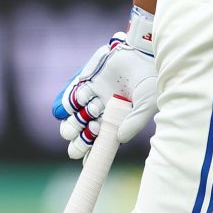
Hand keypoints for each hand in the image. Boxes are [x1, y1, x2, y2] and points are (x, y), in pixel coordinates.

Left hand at [51, 8, 157, 158]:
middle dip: (78, 140)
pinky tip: (62, 111)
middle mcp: (107, 108)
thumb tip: (120, 139)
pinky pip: (74, 94)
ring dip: (71, 125)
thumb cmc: (151, 78)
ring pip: (77, 114)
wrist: (145, 51)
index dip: (92, 151)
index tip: (83, 161)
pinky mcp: (89, 79)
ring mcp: (97, 94)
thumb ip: (134, 122)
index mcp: (120, 117)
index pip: (102, 139)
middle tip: (74, 148)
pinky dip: (66, 103)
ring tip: (69, 130)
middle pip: (86, 129)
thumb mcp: (147, 103)